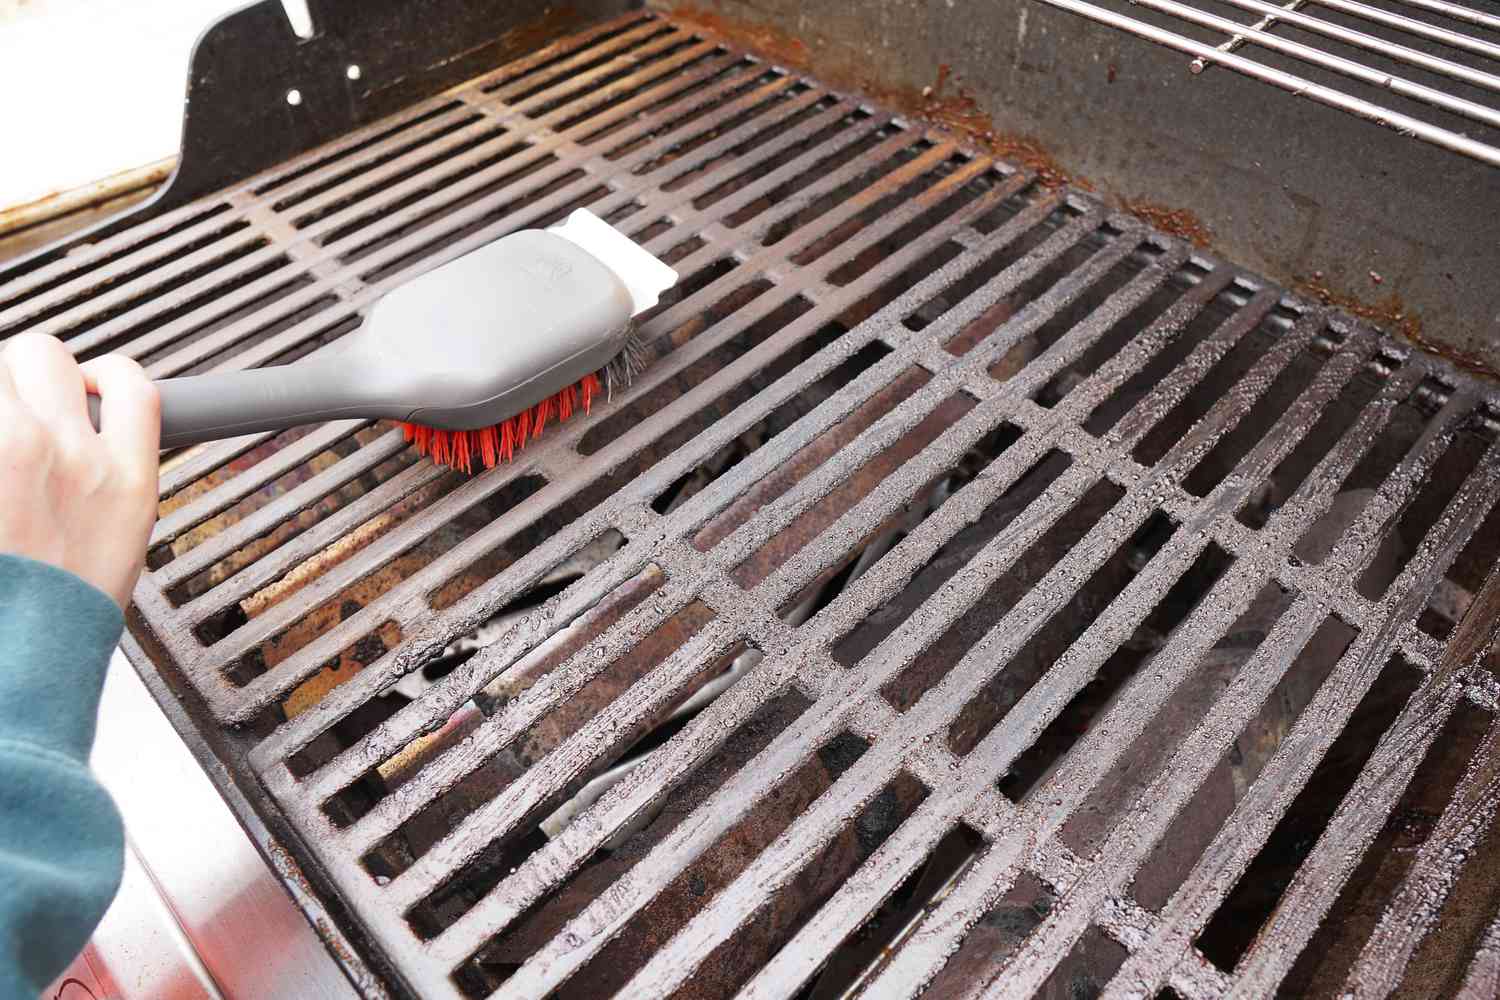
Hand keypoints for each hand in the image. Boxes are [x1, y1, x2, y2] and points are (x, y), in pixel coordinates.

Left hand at [0, 334, 160, 608]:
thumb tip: (86, 439)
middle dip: (27, 375)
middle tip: (16, 411)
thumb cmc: (59, 612)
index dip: (103, 375)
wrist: (19, 653)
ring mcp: (9, 451)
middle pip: (44, 354)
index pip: (128, 383)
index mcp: (124, 476)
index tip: (87, 387)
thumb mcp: (119, 538)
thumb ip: (104, 478)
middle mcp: (67, 452)